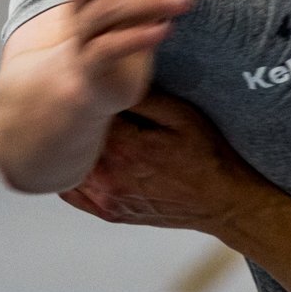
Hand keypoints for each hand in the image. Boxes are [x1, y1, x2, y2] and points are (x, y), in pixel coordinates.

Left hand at [62, 91, 267, 237]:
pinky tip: (86, 161)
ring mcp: (106, 198)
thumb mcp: (182, 116)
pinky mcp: (108, 212)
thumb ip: (142, 98)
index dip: (89, 99)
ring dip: (73, 149)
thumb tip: (108, 80)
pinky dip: (72, 175)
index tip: (97, 92)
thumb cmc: (207, 157)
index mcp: (123, 147)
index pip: (84, 112)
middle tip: (93, 111)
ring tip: (88, 134)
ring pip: (68, 166)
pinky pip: (72, 193)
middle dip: (78, 123)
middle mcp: (108, 176)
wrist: (223, 201)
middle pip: (71, 140)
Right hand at [68, 0, 194, 114]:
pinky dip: (138, 37)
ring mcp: (83, 35)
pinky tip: (165, 31)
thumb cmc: (113, 31)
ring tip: (185, 1)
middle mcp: (79, 5)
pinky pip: (109, 47)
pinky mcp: (92, 65)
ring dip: (149, 2)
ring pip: (106, 11)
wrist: (88, 86)